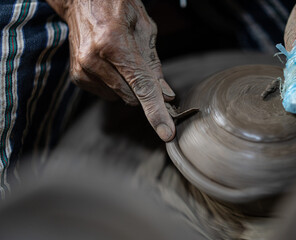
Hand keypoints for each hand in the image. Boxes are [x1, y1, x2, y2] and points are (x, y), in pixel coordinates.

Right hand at [46, 0, 175, 141]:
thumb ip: (154, 65)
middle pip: (133, 96)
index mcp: (115, 44)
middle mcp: (95, 59)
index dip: (156, 112)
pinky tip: (111, 65)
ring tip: (122, 59)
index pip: (142, 87)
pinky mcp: (78, 76)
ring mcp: (84, 69)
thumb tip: (165, 95)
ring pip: (121, 97)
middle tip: (144, 70)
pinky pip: (107, 94)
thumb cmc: (117, 7)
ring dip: (129, 85)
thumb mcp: (145, 29)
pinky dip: (116, 84)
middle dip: (144, 89)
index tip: (166, 133)